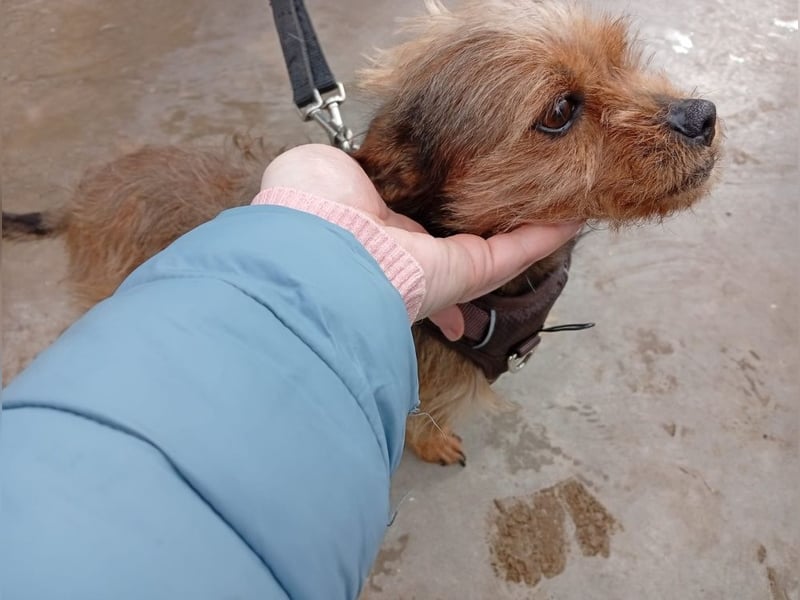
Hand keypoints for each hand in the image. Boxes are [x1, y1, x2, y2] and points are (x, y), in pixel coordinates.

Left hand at [260, 144, 582, 339]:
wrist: (315, 243)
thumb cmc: (310, 205)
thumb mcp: (326, 165)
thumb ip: (357, 159)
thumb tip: (369, 157)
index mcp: (374, 226)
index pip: (415, 219)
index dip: (438, 207)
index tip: (457, 193)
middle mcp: (409, 252)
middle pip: (461, 239)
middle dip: (491, 225)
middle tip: (522, 200)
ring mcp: (439, 266)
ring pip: (496, 248)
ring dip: (529, 228)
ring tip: (560, 204)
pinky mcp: (464, 273)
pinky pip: (513, 254)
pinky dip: (544, 238)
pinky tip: (572, 218)